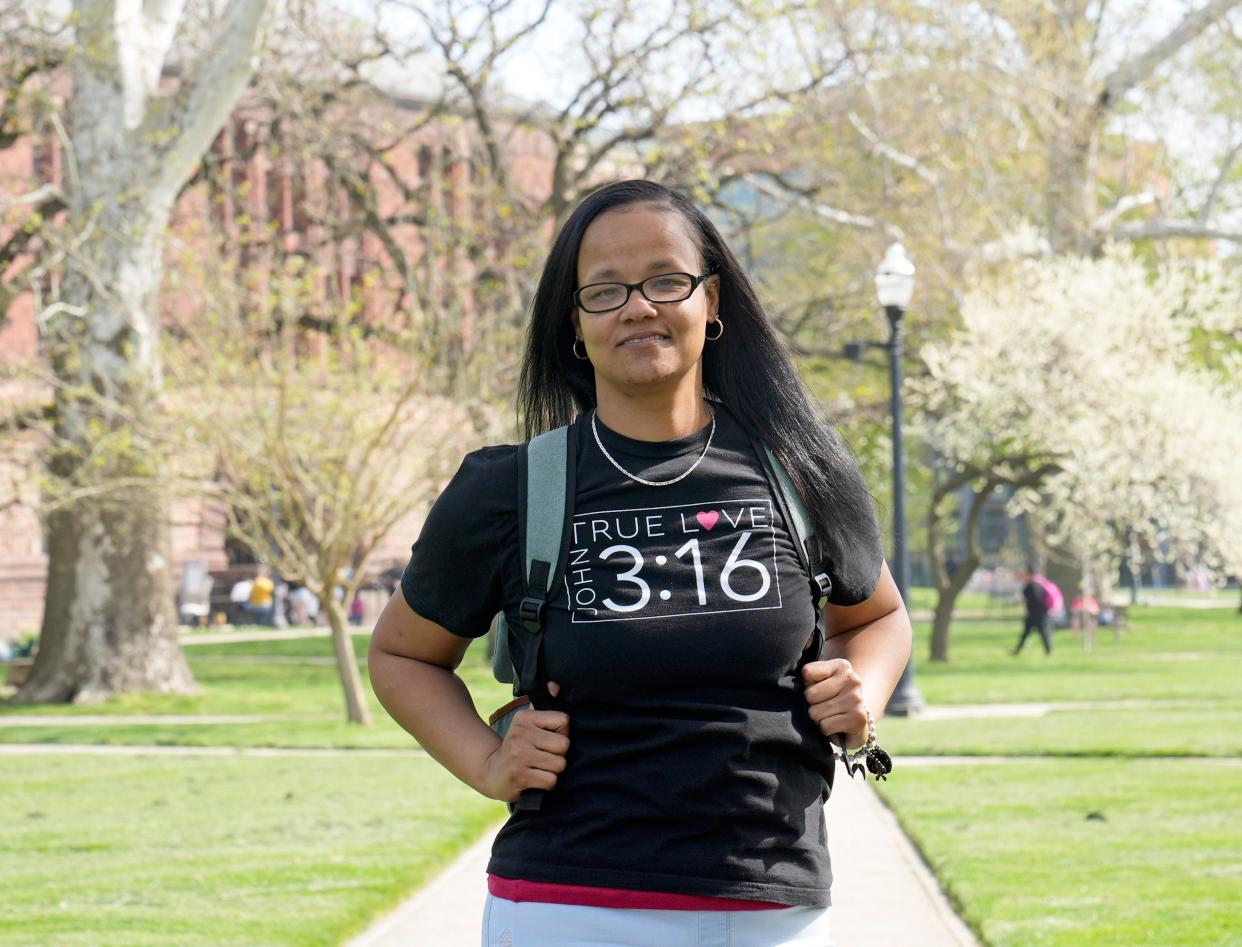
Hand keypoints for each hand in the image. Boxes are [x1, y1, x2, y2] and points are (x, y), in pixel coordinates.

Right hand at [481, 681, 569, 801]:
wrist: (492, 772)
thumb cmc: (518, 745)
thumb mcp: (526, 722)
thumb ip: (543, 703)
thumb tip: (555, 685)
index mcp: (524, 717)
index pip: (564, 721)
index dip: (562, 733)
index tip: (548, 739)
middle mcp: (520, 733)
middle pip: (564, 745)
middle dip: (559, 755)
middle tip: (544, 756)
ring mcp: (519, 755)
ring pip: (560, 764)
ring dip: (554, 770)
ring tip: (540, 767)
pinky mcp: (519, 776)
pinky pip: (551, 780)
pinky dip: (547, 783)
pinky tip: (536, 779)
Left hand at [801, 659, 868, 748]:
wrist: (857, 722)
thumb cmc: (832, 700)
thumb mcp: (821, 682)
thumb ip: (808, 679)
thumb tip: (790, 689)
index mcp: (841, 666)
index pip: (807, 672)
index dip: (807, 686)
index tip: (818, 690)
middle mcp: (852, 679)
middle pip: (809, 695)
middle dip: (812, 705)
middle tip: (824, 708)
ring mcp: (856, 698)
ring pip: (816, 713)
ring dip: (818, 720)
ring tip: (830, 717)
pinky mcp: (858, 718)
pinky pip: (825, 726)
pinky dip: (826, 730)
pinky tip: (836, 727)